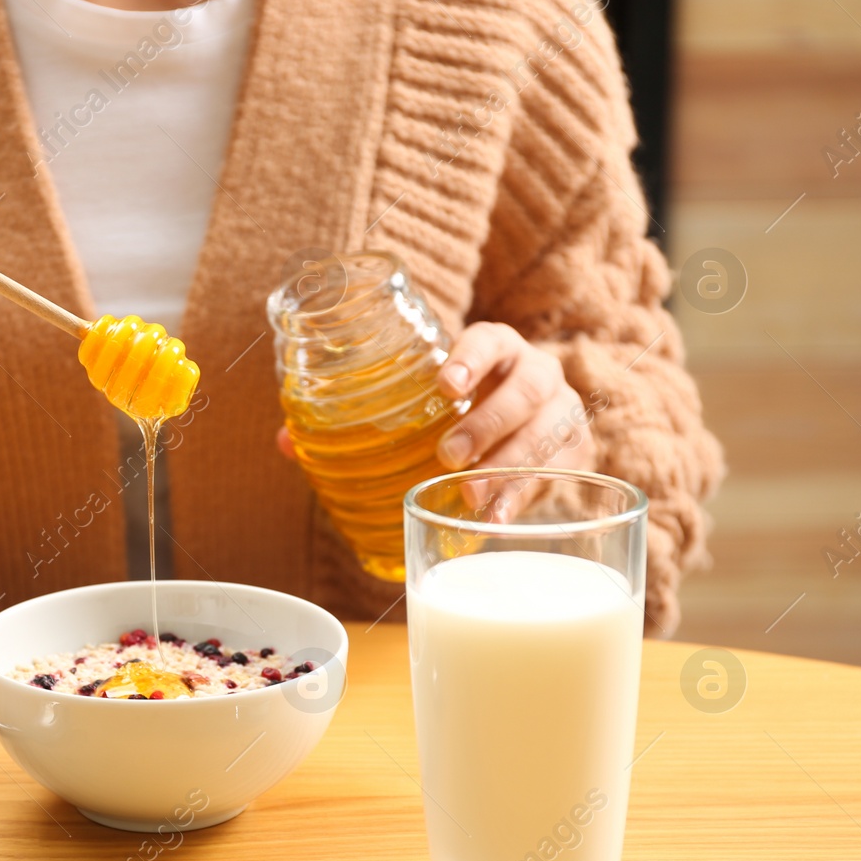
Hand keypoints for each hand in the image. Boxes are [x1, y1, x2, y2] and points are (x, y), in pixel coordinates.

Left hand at [273, 323, 596, 476]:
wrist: (525, 424)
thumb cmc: (457, 410)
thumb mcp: (418, 405)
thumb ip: (355, 420)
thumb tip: (284, 441)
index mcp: (496, 349)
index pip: (490, 339)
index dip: (472, 357)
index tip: (445, 384)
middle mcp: (536, 372)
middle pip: (525, 388)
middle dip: (488, 422)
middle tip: (449, 454)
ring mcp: (563, 411)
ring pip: (549, 431)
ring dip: (510, 465)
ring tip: (472, 496)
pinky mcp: (576, 452)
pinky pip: (560, 472)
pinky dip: (526, 498)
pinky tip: (495, 521)